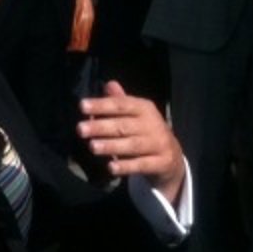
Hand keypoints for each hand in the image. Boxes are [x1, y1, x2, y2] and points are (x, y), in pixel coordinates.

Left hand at [77, 79, 185, 202]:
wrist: (172, 156)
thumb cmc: (145, 131)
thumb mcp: (135, 114)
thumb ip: (120, 102)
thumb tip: (108, 84)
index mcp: (145, 109)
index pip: (122, 105)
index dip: (102, 105)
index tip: (82, 106)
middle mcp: (153, 124)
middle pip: (124, 126)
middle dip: (101, 127)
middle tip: (80, 129)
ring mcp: (159, 144)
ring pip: (132, 145)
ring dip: (111, 146)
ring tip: (92, 146)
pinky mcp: (162, 162)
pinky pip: (142, 165)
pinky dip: (126, 166)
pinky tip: (111, 167)